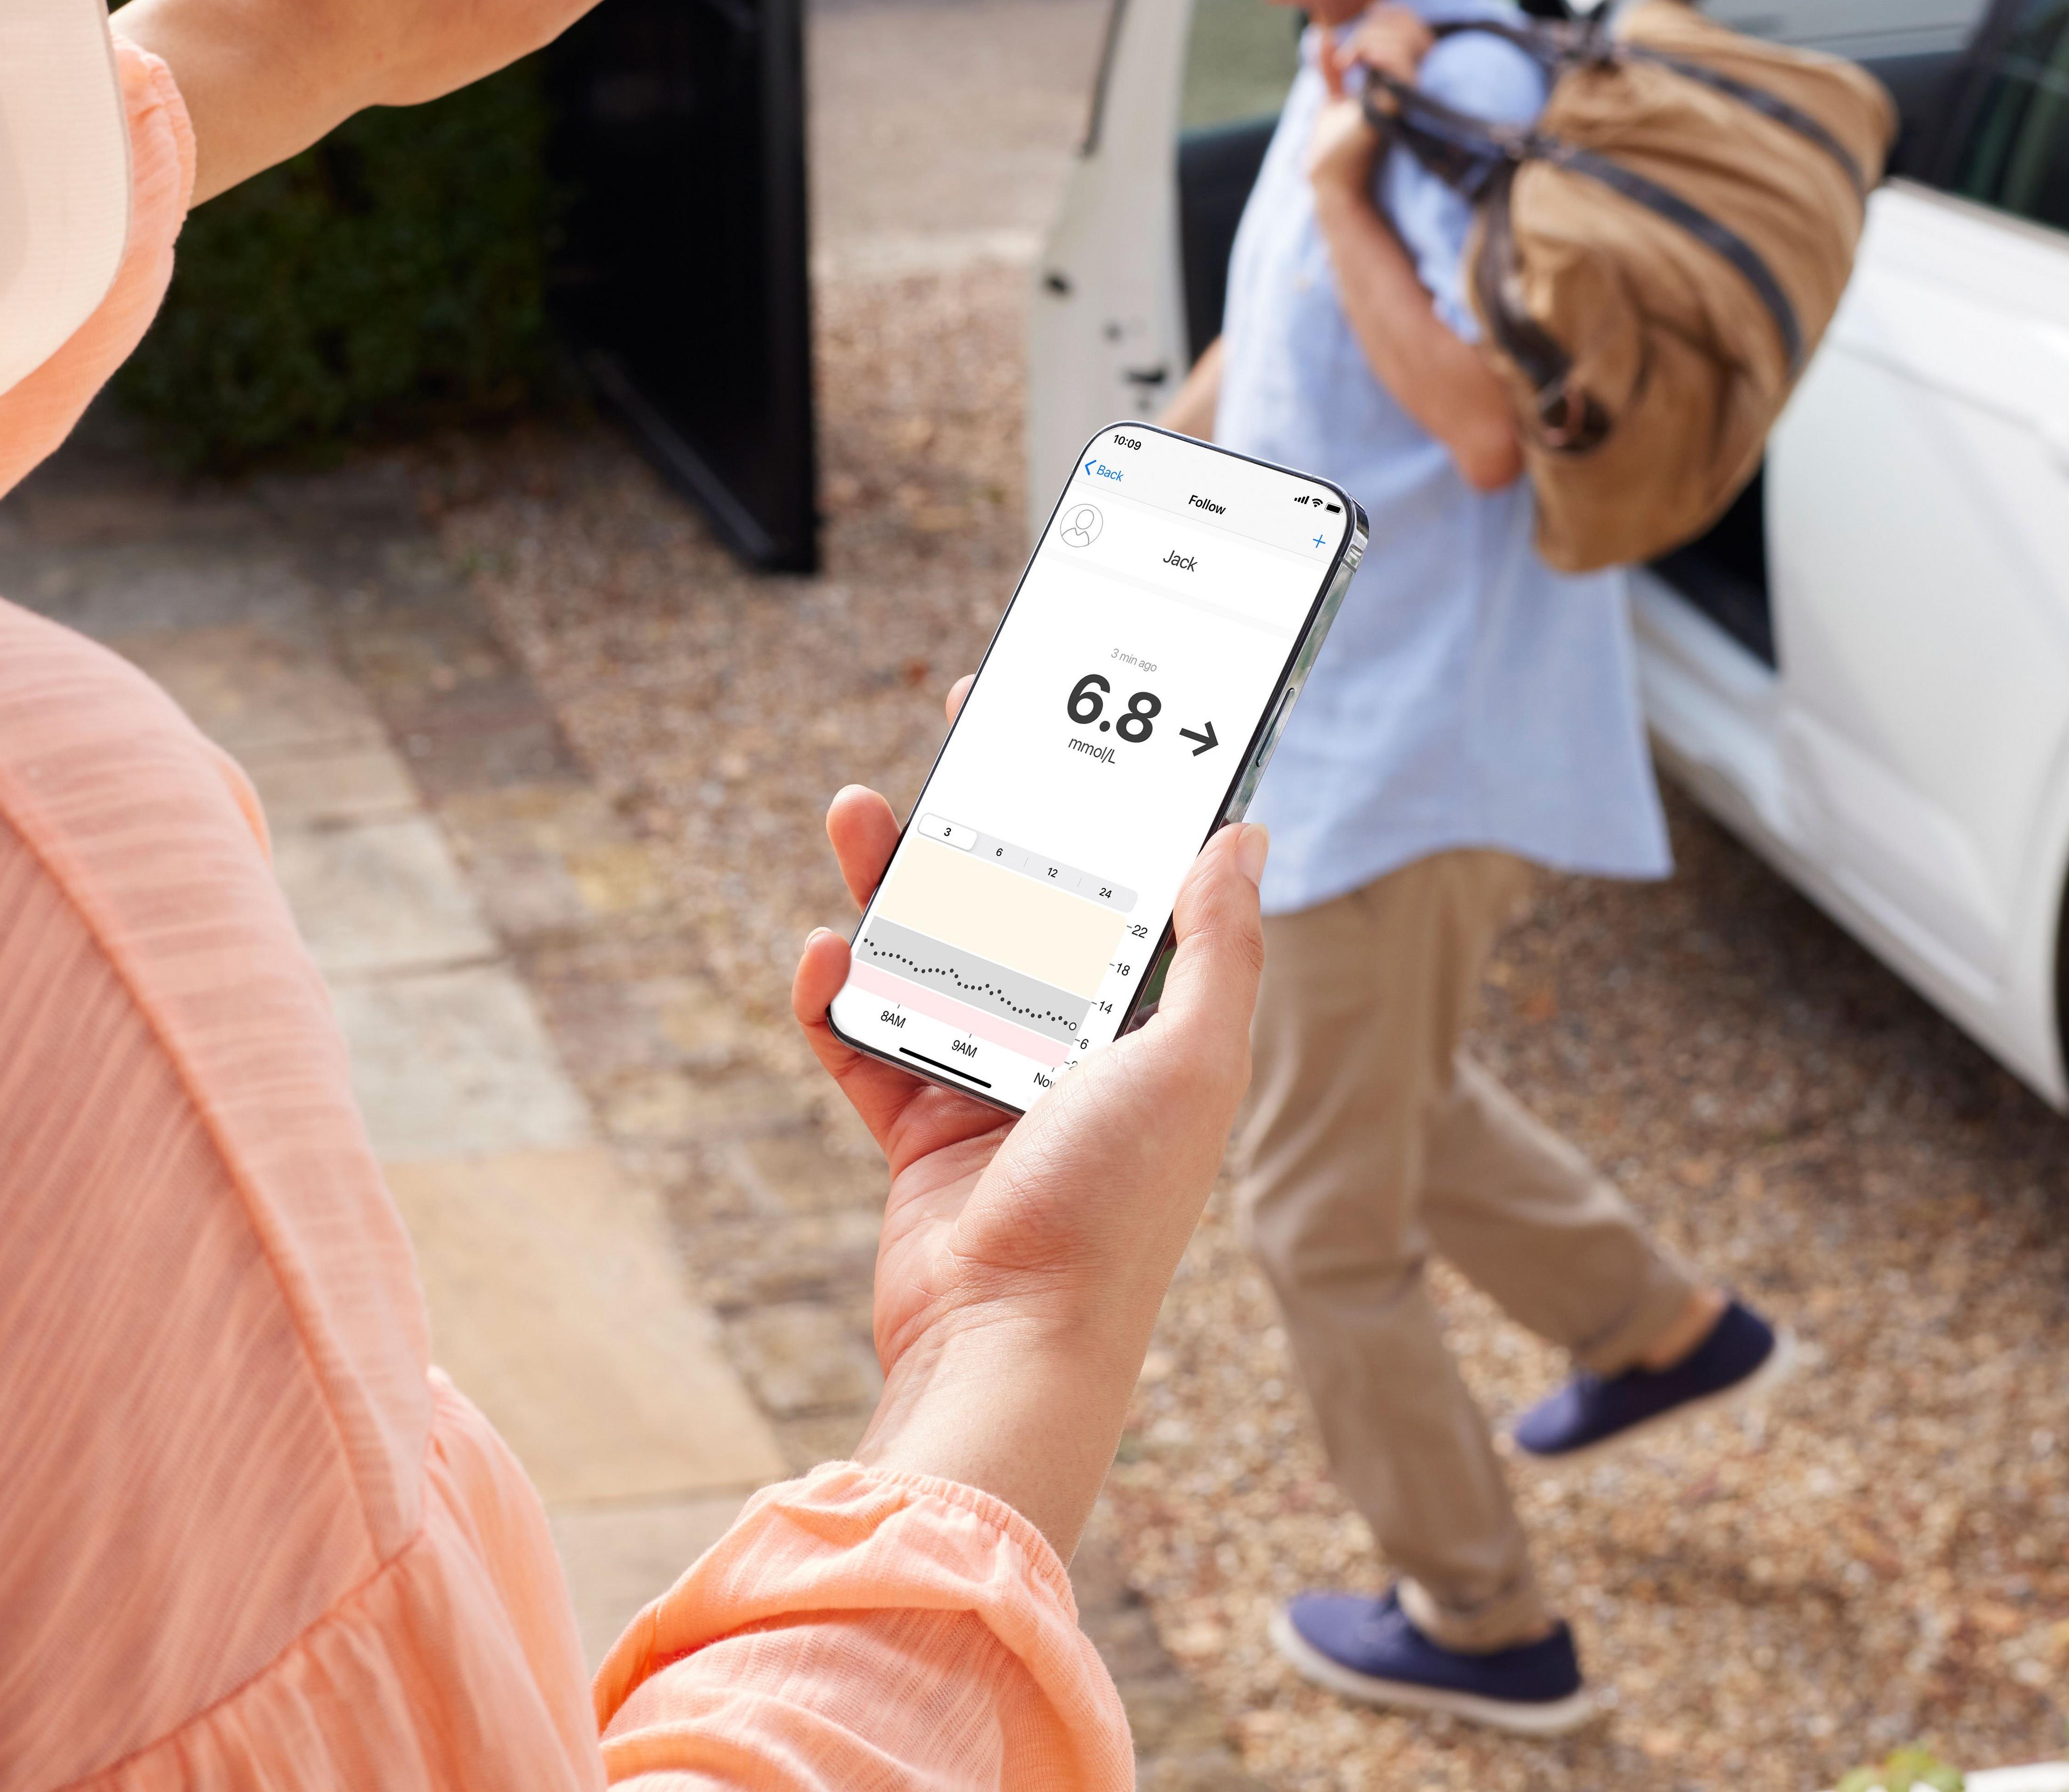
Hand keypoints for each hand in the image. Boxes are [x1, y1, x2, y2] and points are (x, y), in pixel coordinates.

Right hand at [789, 674, 1270, 1553]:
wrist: (1013, 1341)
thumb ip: (1218, 947)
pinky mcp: (915, 1132)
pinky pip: (864, 1040)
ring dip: (892, 882)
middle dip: (982, 818)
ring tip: (858, 810)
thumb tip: (1245, 833)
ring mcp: (987, 1089)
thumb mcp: (1192, 1060)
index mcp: (1145, 1030)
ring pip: (930, 956)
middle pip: (1017, 906)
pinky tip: (823, 955)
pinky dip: (837, 996)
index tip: (1072, 726)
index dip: (1098, 807)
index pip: (1122, 891)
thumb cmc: (1115, 1209)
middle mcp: (1070, 1051)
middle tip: (957, 730)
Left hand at [1305, 2, 1428, 207]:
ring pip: (1409, 44)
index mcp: (1405, 82)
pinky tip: (1359, 59)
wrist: (1329, 177)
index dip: (1395, 15)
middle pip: (1413, 32)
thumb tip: (1323, 35)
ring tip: (1348, 62)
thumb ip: (1332, 68)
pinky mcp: (1399, 109)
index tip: (1369, 12)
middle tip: (1347, 57)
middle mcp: (1416, 88)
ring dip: (1371, 40)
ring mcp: (1411, 98)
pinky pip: (1402, 69)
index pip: (1415, 31)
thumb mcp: (1334, 97)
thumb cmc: (1335, 145)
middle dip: (1375, 29)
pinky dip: (1381, 54)